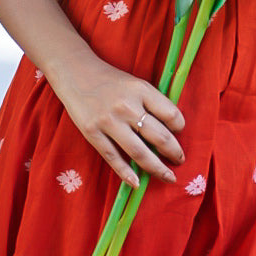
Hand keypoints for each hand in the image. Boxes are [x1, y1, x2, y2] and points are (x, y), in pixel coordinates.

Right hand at [49, 47, 185, 189]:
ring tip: (168, 176)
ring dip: (157, 168)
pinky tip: (137, 183)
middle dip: (174, 152)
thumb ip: (151, 103)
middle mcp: (127, 106)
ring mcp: (109, 121)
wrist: (75, 72)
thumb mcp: (135, 83)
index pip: (171, 114)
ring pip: (139, 152)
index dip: (179, 127)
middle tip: (180, 160)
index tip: (178, 133)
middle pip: (159, 137)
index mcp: (141, 90)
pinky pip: (113, 157)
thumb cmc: (110, 80)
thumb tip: (171, 130)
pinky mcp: (92, 133)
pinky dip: (126, 173)